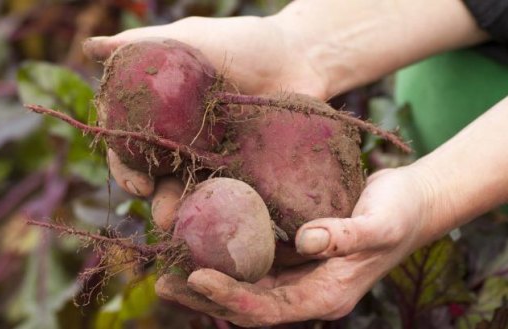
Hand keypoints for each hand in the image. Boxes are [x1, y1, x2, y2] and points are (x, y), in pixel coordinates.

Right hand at [88, 13, 328, 219]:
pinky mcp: (246, 170)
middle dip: (154, 198)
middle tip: (160, 212)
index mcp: (162, 115)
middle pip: (158, 177)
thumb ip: (144, 45)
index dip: (126, 166)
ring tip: (184, 224)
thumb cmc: (244, 43)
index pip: (132, 146)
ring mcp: (215, 159)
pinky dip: (223, 210)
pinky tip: (222, 222)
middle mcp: (183, 141)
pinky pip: (230, 194)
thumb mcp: (193, 39)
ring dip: (183, 211)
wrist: (301, 56)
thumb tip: (90, 47)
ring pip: (191, 191)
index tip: (135, 182)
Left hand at [154, 167, 439, 326]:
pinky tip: (203, 238)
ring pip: (246, 284)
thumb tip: (305, 240)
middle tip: (164, 280)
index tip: (197, 276)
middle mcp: (307, 291)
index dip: (232, 297)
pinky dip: (227, 255)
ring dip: (209, 278)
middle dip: (206, 296)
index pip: (270, 309)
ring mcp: (298, 274)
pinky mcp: (294, 252)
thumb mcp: (379, 224)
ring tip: (169, 265)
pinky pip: (255, 260)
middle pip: (248, 304)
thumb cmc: (398, 215)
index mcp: (326, 296)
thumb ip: (346, 236)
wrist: (410, 203)